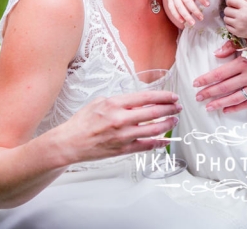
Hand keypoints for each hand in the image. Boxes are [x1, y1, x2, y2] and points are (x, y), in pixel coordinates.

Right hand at [57, 91, 181, 163]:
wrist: (69, 143)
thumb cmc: (82, 122)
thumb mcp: (99, 102)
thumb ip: (120, 101)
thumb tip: (138, 100)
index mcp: (115, 104)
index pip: (146, 98)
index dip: (163, 97)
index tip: (172, 97)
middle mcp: (120, 119)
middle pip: (154, 112)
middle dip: (170, 109)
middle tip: (177, 107)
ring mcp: (123, 136)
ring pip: (153, 129)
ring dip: (167, 124)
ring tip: (174, 121)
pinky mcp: (123, 149)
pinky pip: (146, 146)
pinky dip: (159, 143)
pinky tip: (166, 139)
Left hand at [193, 43, 246, 112]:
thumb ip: (232, 46)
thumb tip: (216, 54)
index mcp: (244, 62)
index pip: (220, 73)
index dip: (206, 79)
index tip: (195, 83)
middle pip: (224, 87)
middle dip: (208, 93)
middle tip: (197, 97)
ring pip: (234, 98)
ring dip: (219, 103)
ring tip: (208, 107)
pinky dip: (236, 107)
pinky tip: (226, 109)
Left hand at [223, 0, 246, 39]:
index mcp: (245, 6)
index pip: (230, 0)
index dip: (231, 1)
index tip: (234, 3)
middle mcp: (241, 16)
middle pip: (226, 10)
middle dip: (230, 9)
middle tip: (235, 11)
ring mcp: (238, 25)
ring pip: (226, 19)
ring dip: (229, 17)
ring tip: (236, 18)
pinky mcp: (237, 32)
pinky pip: (227, 27)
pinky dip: (230, 25)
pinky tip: (236, 24)